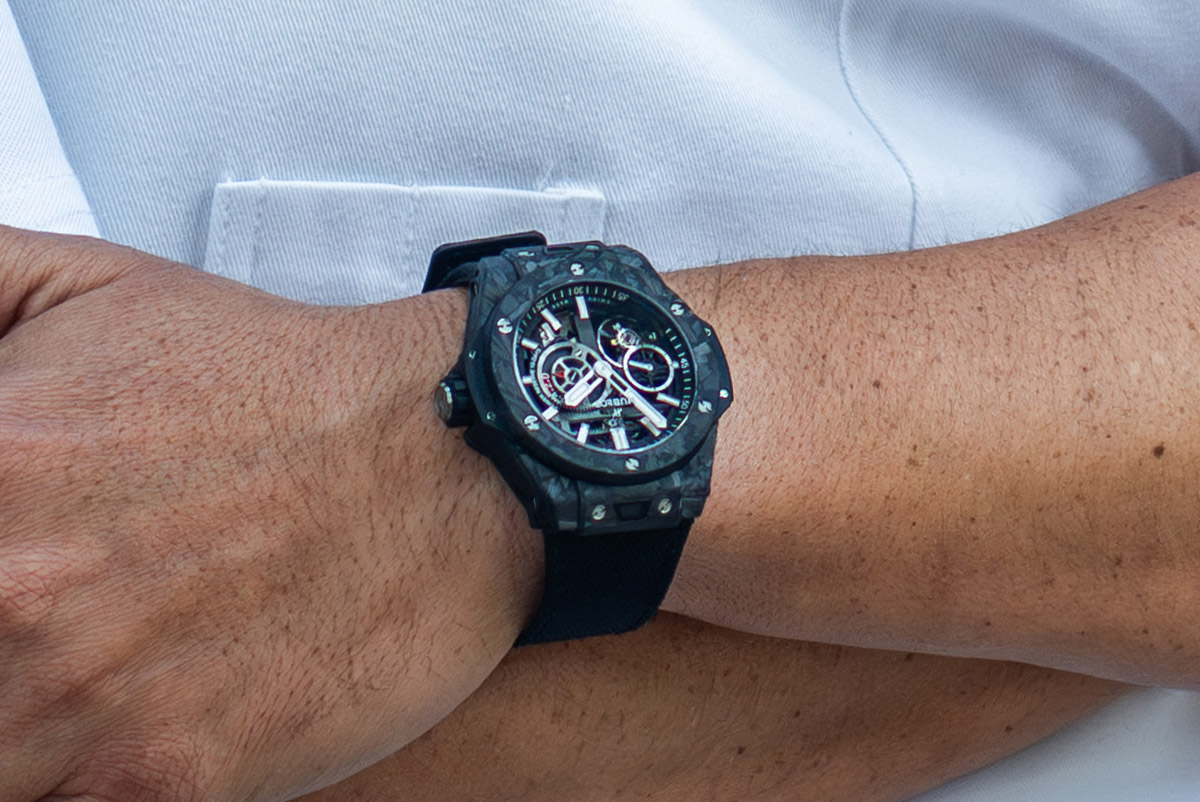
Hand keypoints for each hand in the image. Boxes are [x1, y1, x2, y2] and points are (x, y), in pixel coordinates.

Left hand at [0, 227, 538, 800]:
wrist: (456, 464)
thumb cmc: (284, 387)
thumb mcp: (77, 285)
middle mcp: (8, 595)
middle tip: (25, 601)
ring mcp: (76, 707)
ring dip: (1, 710)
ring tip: (58, 650)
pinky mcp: (156, 787)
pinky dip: (48, 770)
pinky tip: (83, 718)